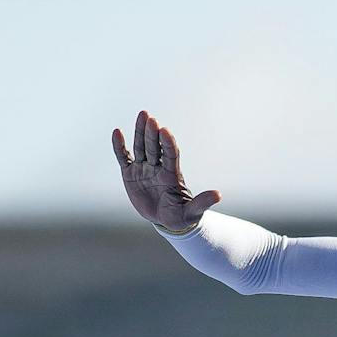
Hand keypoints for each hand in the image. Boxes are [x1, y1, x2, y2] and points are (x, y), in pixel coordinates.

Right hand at [113, 110, 218, 230]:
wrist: (166, 220)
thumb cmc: (181, 216)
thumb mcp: (192, 212)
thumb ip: (202, 203)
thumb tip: (218, 195)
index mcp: (172, 175)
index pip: (171, 155)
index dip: (168, 143)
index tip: (165, 130)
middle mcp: (158, 168)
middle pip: (155, 147)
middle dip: (152, 133)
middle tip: (150, 117)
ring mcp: (144, 169)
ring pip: (141, 148)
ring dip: (140, 132)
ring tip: (142, 115)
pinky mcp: (130, 174)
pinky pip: (123, 158)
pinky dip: (119, 147)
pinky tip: (117, 132)